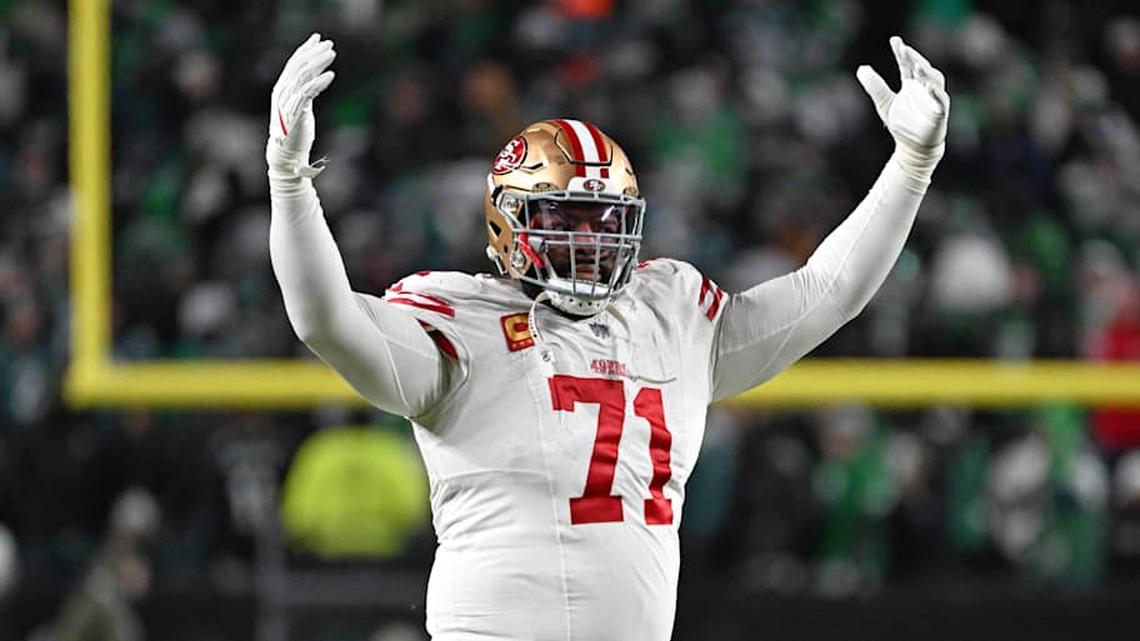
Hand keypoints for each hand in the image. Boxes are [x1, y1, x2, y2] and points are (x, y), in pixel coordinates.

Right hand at [267, 33, 335, 174]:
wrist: (287, 154)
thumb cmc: (295, 131)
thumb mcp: (301, 106)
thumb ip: (306, 90)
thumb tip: (318, 77)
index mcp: (282, 88)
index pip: (293, 62)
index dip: (306, 49)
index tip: (318, 38)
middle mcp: (283, 91)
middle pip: (299, 65)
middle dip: (314, 52)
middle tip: (330, 44)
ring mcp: (288, 101)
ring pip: (303, 75)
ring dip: (318, 62)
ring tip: (332, 54)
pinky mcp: (295, 112)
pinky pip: (308, 92)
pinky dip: (319, 82)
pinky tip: (331, 76)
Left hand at [857, 36, 948, 158]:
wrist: (913, 149)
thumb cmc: (902, 125)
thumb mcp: (884, 103)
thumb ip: (875, 86)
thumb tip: (861, 68)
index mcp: (911, 84)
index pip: (906, 64)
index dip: (901, 52)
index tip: (894, 40)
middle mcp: (924, 88)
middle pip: (921, 68)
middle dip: (913, 58)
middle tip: (903, 49)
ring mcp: (934, 99)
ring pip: (934, 80)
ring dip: (926, 73)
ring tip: (916, 66)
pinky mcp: (940, 112)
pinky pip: (941, 100)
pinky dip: (936, 93)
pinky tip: (927, 86)